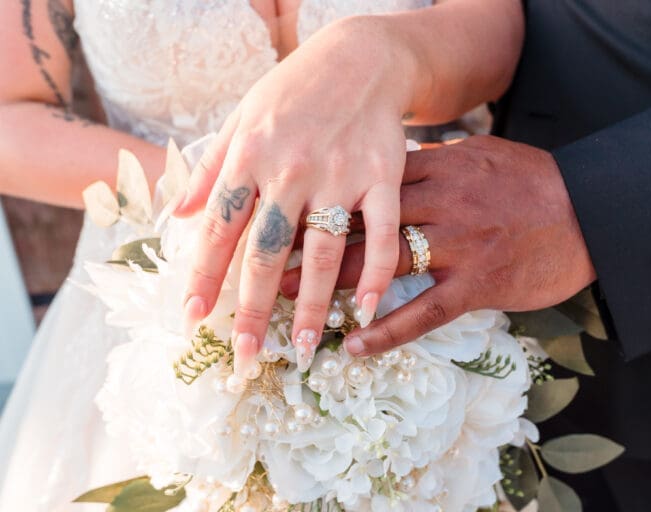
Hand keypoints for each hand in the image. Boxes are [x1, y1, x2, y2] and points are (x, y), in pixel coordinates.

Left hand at [174, 17, 417, 375]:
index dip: (204, 275)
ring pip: (322, 250)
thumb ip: (210, 167)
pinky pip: (381, 233)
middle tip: (244, 355)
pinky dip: (376, 272)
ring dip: (312, 304)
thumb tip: (176, 214)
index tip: (193, 317)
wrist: (360, 58)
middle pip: (267, 251)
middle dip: (254, 308)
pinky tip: (368, 308)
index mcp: (250, 155)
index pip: (219, 226)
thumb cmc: (294, 89)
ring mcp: (340, 174)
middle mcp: (291, 168)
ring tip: (301, 347)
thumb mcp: (241, 116)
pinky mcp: (383, 177)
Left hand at [279, 136, 596, 354]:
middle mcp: (439, 203)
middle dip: (304, 244)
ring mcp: (458, 244)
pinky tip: (355, 347)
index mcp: (436, 167)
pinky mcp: (478, 283)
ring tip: (287, 308)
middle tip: (259, 264)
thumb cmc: (532, 181)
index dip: (317, 199)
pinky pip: (424, 312)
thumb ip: (430, 162)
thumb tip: (384, 166)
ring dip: (328, 289)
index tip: (278, 213)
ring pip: (380, 268)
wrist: (591, 211)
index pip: (361, 182)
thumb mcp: (479, 155)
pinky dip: (387, 332)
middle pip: (357, 224)